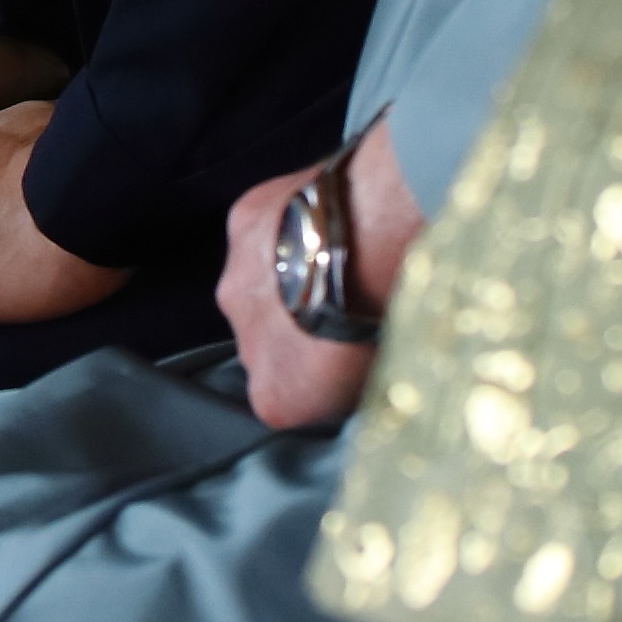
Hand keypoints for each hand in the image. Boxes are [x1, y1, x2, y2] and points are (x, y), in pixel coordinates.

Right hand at [216, 120, 424, 431]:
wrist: (373, 242)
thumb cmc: (386, 319)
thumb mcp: (376, 379)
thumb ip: (348, 385)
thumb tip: (359, 372)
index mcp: (274, 399)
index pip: (289, 399)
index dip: (321, 377)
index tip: (351, 359)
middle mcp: (243, 345)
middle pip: (269, 343)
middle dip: (298, 326)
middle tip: (347, 307)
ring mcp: (235, 283)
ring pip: (260, 286)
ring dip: (288, 278)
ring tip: (338, 260)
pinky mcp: (240, 224)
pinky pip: (261, 233)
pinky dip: (285, 229)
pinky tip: (321, 222)